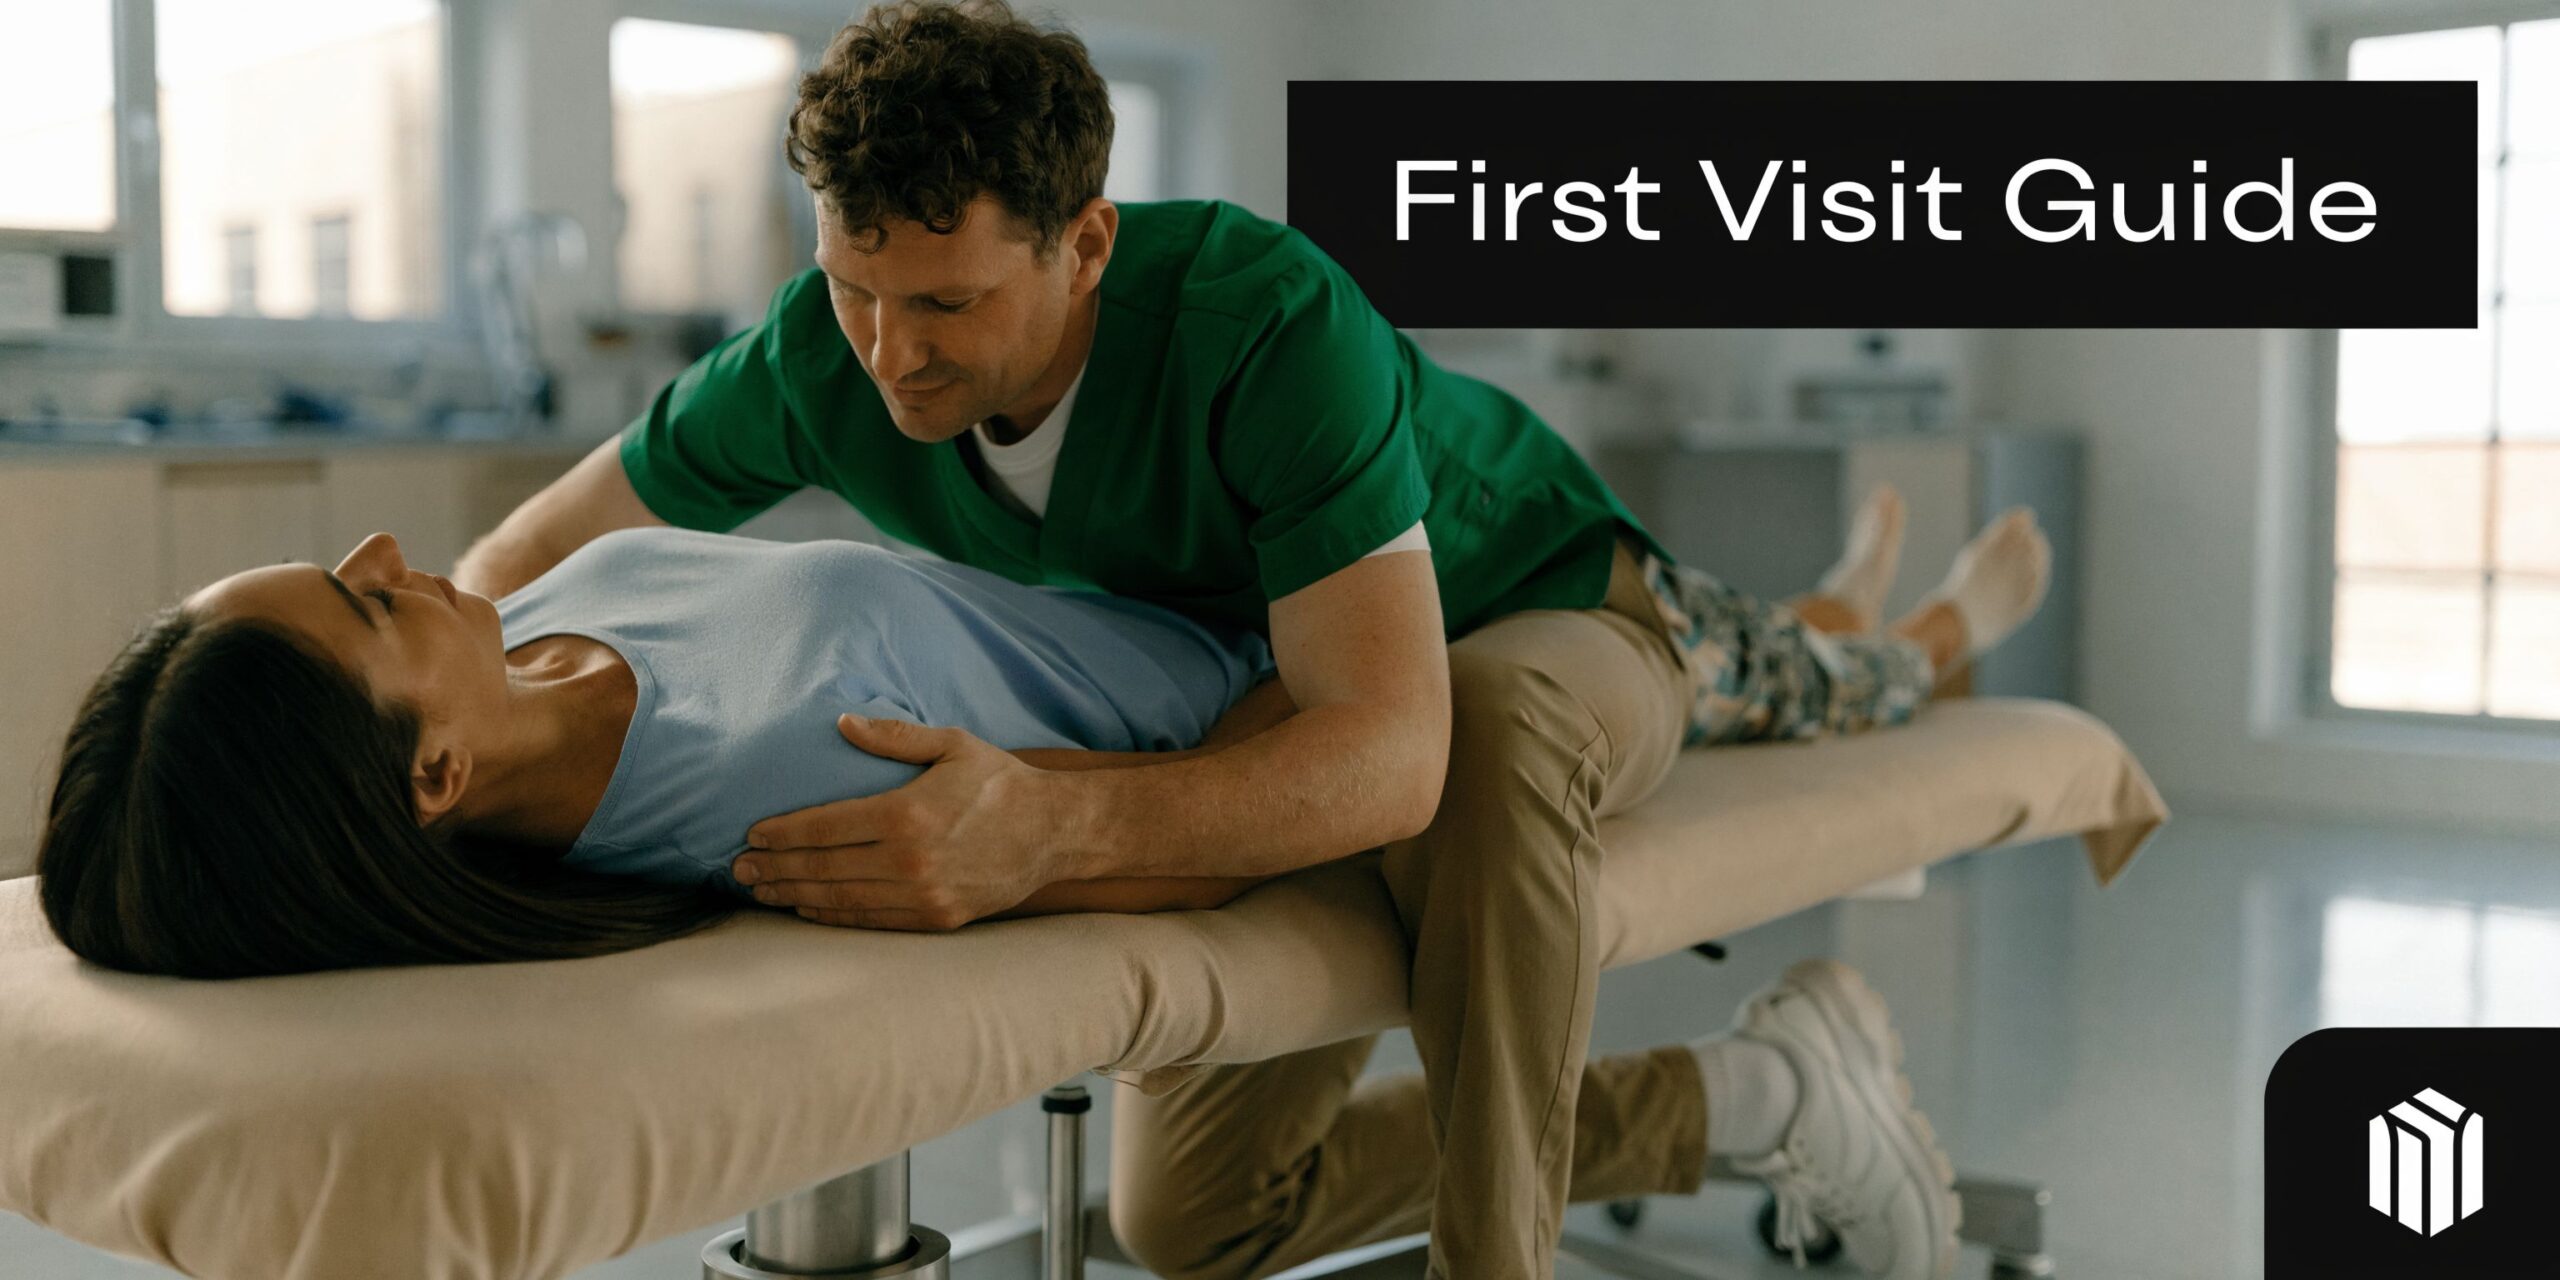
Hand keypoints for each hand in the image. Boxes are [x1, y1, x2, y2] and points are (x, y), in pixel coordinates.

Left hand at [735, 714, 1065, 930]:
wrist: (1055, 833)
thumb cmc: (1001, 783)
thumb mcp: (952, 745)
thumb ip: (893, 737)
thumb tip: (841, 723)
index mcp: (906, 814)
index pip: (824, 827)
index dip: (782, 833)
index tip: (753, 835)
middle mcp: (909, 861)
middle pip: (823, 868)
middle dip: (775, 868)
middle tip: (739, 869)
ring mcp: (923, 896)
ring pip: (841, 899)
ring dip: (795, 896)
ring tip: (763, 891)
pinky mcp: (936, 919)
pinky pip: (872, 921)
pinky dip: (834, 917)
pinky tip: (809, 909)